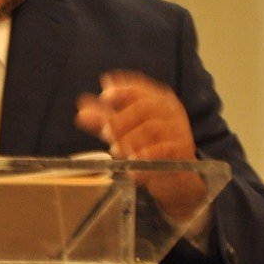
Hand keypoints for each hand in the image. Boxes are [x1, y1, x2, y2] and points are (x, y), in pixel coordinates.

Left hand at [75, 71, 207, 222]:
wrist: (175, 174)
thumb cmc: (148, 145)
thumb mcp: (123, 130)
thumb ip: (104, 118)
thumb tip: (82, 104)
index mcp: (156, 100)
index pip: (139, 89)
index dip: (121, 91)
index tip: (104, 97)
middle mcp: (169, 111)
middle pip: (144, 106)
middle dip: (121, 118)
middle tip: (105, 132)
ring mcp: (177, 129)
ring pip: (151, 127)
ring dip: (129, 138)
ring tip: (117, 150)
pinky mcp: (181, 150)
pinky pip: (163, 150)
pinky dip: (145, 156)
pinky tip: (133, 165)